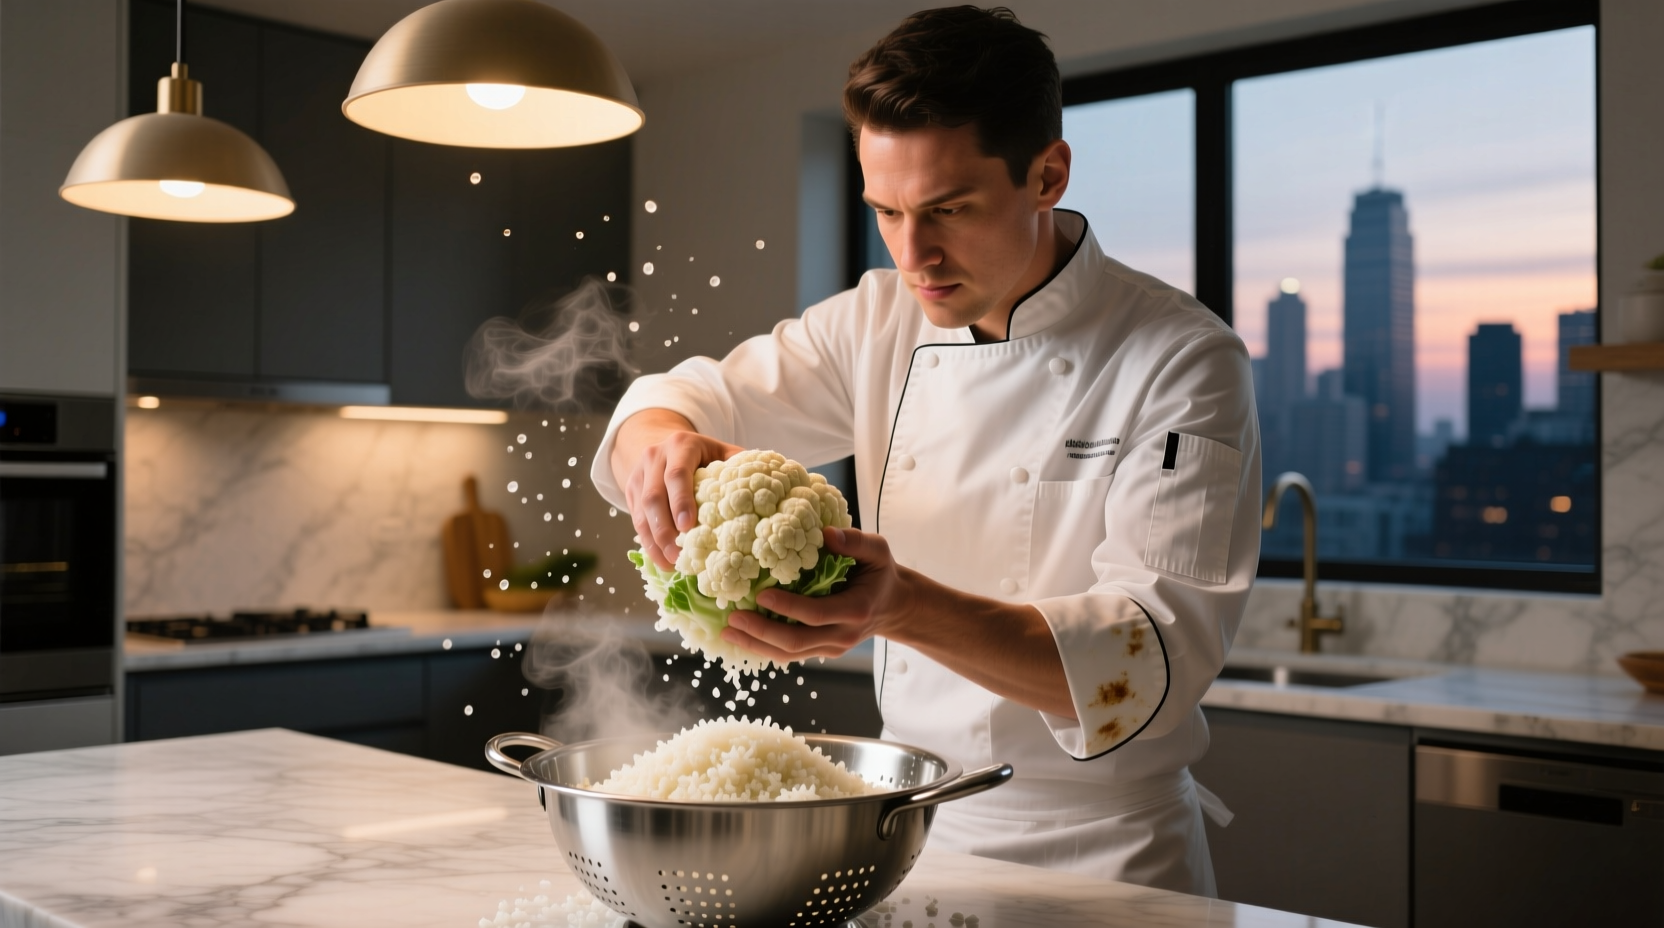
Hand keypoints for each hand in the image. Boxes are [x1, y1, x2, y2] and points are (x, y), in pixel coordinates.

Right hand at [615, 410, 741, 568]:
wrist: (665, 445)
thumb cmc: (705, 455)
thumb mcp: (722, 452)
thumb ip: (740, 467)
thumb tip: (768, 492)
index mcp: (681, 445)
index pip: (677, 474)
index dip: (681, 500)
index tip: (688, 526)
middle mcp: (655, 457)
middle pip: (653, 496)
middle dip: (665, 529)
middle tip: (679, 556)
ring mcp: (639, 475)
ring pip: (641, 512)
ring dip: (655, 542)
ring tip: (671, 564)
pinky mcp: (630, 492)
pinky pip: (636, 521)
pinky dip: (649, 543)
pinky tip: (662, 560)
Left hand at [722, 527, 913, 661]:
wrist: (893, 606)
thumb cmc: (881, 574)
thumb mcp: (877, 550)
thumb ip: (855, 541)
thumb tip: (826, 534)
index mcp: (856, 609)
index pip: (816, 614)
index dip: (788, 607)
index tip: (761, 595)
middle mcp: (844, 635)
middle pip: (797, 642)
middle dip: (762, 633)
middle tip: (732, 618)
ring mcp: (832, 648)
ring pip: (790, 655)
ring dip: (757, 646)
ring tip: (728, 632)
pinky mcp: (823, 651)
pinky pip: (791, 655)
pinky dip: (764, 649)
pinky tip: (742, 638)